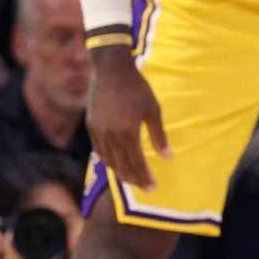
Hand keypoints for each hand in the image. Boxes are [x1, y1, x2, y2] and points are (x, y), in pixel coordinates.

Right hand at [86, 47, 169, 189]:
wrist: (110, 70)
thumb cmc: (136, 88)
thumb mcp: (153, 109)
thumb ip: (159, 135)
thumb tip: (167, 156)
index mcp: (127, 133)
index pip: (136, 162)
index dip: (145, 177)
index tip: (153, 187)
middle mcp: (110, 136)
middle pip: (121, 166)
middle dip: (134, 179)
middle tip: (145, 188)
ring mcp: (98, 132)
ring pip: (109, 161)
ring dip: (121, 173)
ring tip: (133, 179)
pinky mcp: (91, 127)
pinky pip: (100, 151)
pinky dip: (109, 161)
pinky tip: (117, 164)